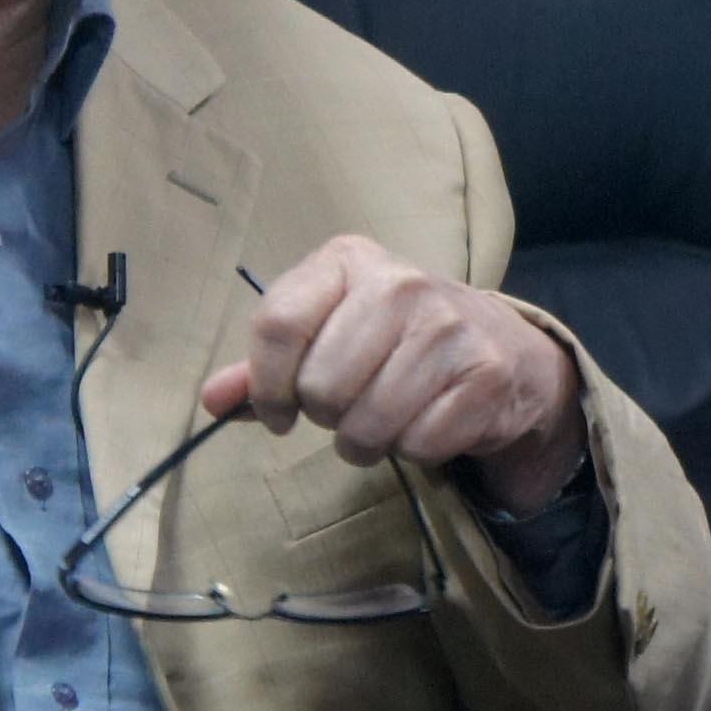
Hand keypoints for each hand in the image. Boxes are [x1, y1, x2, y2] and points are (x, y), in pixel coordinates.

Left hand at [197, 235, 589, 514]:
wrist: (499, 347)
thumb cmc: (393, 341)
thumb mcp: (326, 334)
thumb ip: (265, 367)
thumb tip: (211, 401)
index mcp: (347, 260)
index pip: (277, 325)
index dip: (266, 387)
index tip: (278, 412)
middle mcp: (401, 282)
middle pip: (321, 386)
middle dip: (327, 416)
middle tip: (349, 407)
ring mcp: (450, 326)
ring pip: (368, 424)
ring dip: (366, 441)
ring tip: (384, 419)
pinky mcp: (487, 373)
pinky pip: (419, 444)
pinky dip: (415, 450)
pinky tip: (426, 422)